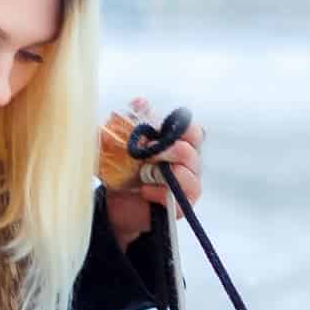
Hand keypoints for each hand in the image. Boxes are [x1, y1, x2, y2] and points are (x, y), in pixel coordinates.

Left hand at [103, 95, 204, 248]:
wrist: (115, 202)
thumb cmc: (122, 169)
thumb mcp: (120, 142)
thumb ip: (131, 121)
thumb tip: (140, 102)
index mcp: (179, 144)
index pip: (194, 132)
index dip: (181, 128)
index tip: (158, 129)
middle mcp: (188, 164)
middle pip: (192, 152)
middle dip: (170, 149)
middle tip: (149, 150)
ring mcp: (187, 187)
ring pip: (190, 176)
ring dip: (165, 173)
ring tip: (144, 173)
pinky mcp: (180, 207)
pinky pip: (180, 199)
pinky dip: (160, 192)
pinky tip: (144, 190)